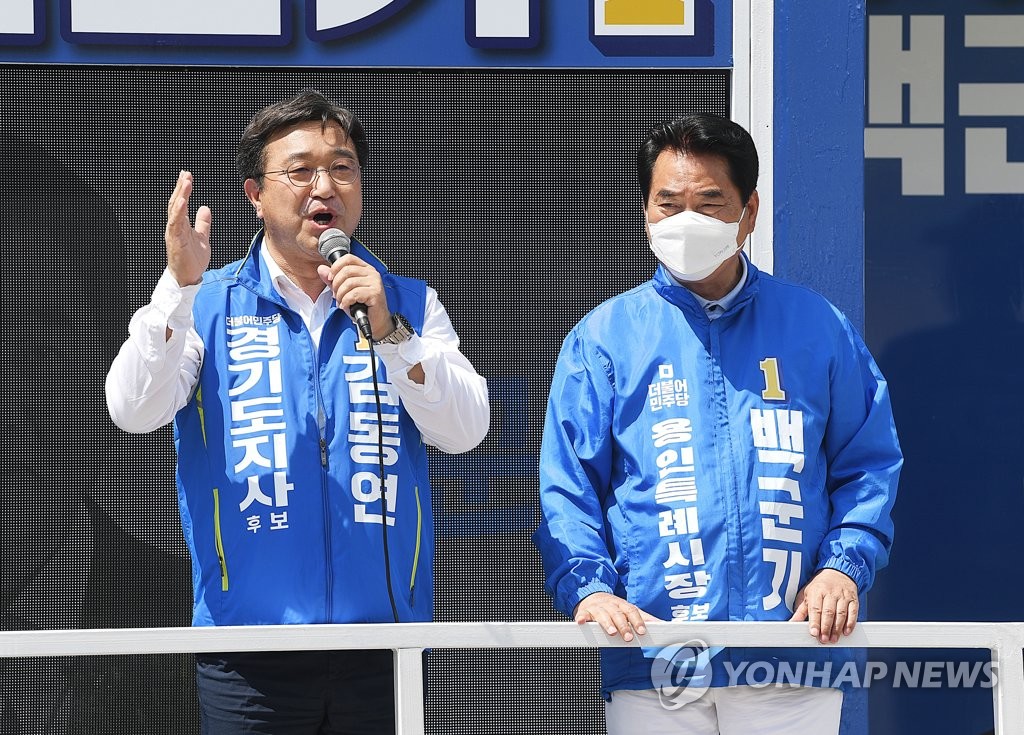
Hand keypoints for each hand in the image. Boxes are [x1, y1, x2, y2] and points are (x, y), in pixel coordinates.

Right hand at [165, 171, 210, 286]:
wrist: (187, 278)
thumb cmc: (192, 260)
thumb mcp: (202, 237)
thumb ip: (202, 223)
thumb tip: (204, 208)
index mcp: (181, 225)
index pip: (181, 203)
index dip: (183, 190)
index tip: (187, 176)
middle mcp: (175, 227)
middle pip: (176, 203)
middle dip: (181, 188)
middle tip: (186, 173)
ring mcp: (174, 233)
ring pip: (175, 210)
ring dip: (180, 195)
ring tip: (185, 182)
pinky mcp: (175, 241)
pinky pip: (175, 224)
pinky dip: (178, 212)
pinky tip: (183, 201)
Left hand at [316, 254, 391, 338]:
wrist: (375, 322)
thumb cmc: (362, 306)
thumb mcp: (344, 291)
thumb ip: (333, 280)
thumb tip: (321, 269)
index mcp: (365, 269)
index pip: (348, 258)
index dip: (335, 267)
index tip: (330, 278)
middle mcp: (372, 273)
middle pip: (346, 270)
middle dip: (336, 285)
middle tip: (336, 295)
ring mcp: (375, 282)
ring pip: (349, 283)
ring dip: (340, 295)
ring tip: (342, 302)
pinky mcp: (375, 293)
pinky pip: (354, 294)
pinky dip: (346, 301)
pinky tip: (346, 306)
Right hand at [573, 592, 657, 642]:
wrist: (592, 596)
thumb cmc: (614, 608)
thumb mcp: (628, 611)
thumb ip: (644, 618)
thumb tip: (661, 624)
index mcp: (622, 605)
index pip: (631, 611)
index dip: (637, 621)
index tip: (642, 631)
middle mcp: (610, 605)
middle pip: (617, 614)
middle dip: (623, 625)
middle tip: (628, 638)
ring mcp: (597, 608)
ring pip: (602, 614)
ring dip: (607, 623)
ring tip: (611, 633)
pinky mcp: (584, 612)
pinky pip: (582, 614)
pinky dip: (582, 618)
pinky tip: (582, 622)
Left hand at [790, 569, 859, 643]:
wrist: (838, 572)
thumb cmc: (820, 586)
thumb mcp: (806, 594)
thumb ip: (800, 610)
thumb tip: (791, 623)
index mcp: (816, 591)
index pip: (815, 609)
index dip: (815, 622)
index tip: (814, 633)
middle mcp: (830, 593)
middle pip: (828, 612)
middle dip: (826, 628)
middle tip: (824, 640)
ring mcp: (843, 596)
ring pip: (841, 613)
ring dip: (837, 628)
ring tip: (833, 639)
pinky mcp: (853, 599)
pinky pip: (853, 612)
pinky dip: (850, 623)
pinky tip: (846, 632)